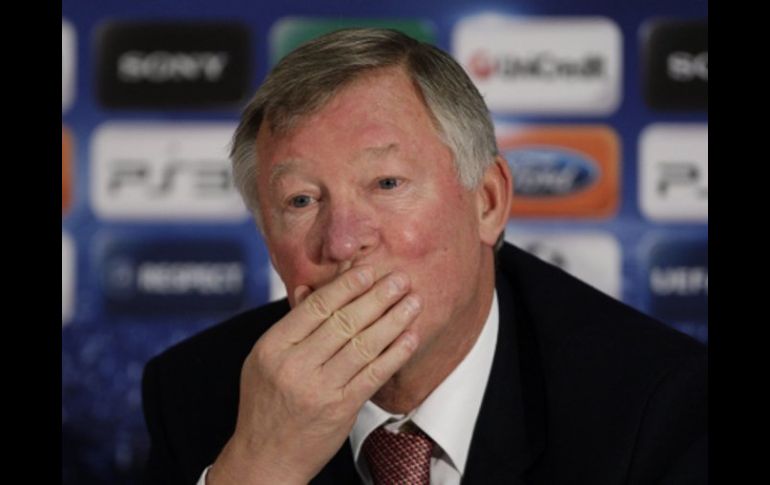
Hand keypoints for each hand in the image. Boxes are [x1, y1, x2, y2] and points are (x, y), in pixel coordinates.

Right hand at [207, 266, 421, 484]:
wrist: (265, 458)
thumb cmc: (266, 405)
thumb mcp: (263, 360)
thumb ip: (289, 325)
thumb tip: (308, 287)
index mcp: (273, 347)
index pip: (315, 307)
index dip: (346, 286)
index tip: (368, 270)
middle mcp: (295, 365)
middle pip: (344, 322)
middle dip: (377, 297)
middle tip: (400, 279)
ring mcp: (319, 388)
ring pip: (363, 345)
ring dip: (393, 320)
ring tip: (413, 302)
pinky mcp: (341, 409)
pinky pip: (374, 374)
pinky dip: (395, 353)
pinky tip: (410, 337)